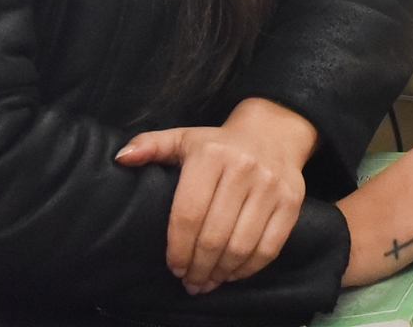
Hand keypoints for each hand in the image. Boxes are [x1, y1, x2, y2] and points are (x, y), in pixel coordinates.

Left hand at [117, 98, 318, 294]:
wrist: (274, 131)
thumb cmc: (220, 143)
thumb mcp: (185, 139)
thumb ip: (150, 146)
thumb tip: (120, 159)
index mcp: (211, 155)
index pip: (188, 214)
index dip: (178, 248)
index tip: (173, 267)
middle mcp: (243, 169)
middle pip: (214, 236)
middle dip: (198, 267)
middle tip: (189, 281)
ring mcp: (271, 186)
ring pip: (241, 246)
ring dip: (221, 273)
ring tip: (208, 281)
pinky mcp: (292, 201)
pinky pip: (270, 247)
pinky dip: (248, 268)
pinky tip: (233, 273)